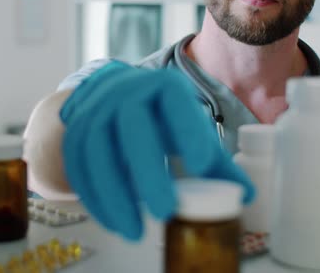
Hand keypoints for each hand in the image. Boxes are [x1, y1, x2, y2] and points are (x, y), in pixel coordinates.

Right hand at [60, 61, 254, 239]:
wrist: (111, 97)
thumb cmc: (159, 117)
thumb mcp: (187, 129)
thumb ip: (213, 161)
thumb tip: (245, 195)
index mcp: (163, 87)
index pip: (175, 99)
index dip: (188, 130)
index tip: (202, 166)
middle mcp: (125, 92)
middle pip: (133, 126)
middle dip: (148, 170)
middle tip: (165, 211)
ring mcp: (95, 110)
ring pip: (97, 148)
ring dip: (114, 193)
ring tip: (134, 231)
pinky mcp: (74, 131)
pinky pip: (76, 164)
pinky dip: (93, 197)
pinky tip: (113, 221)